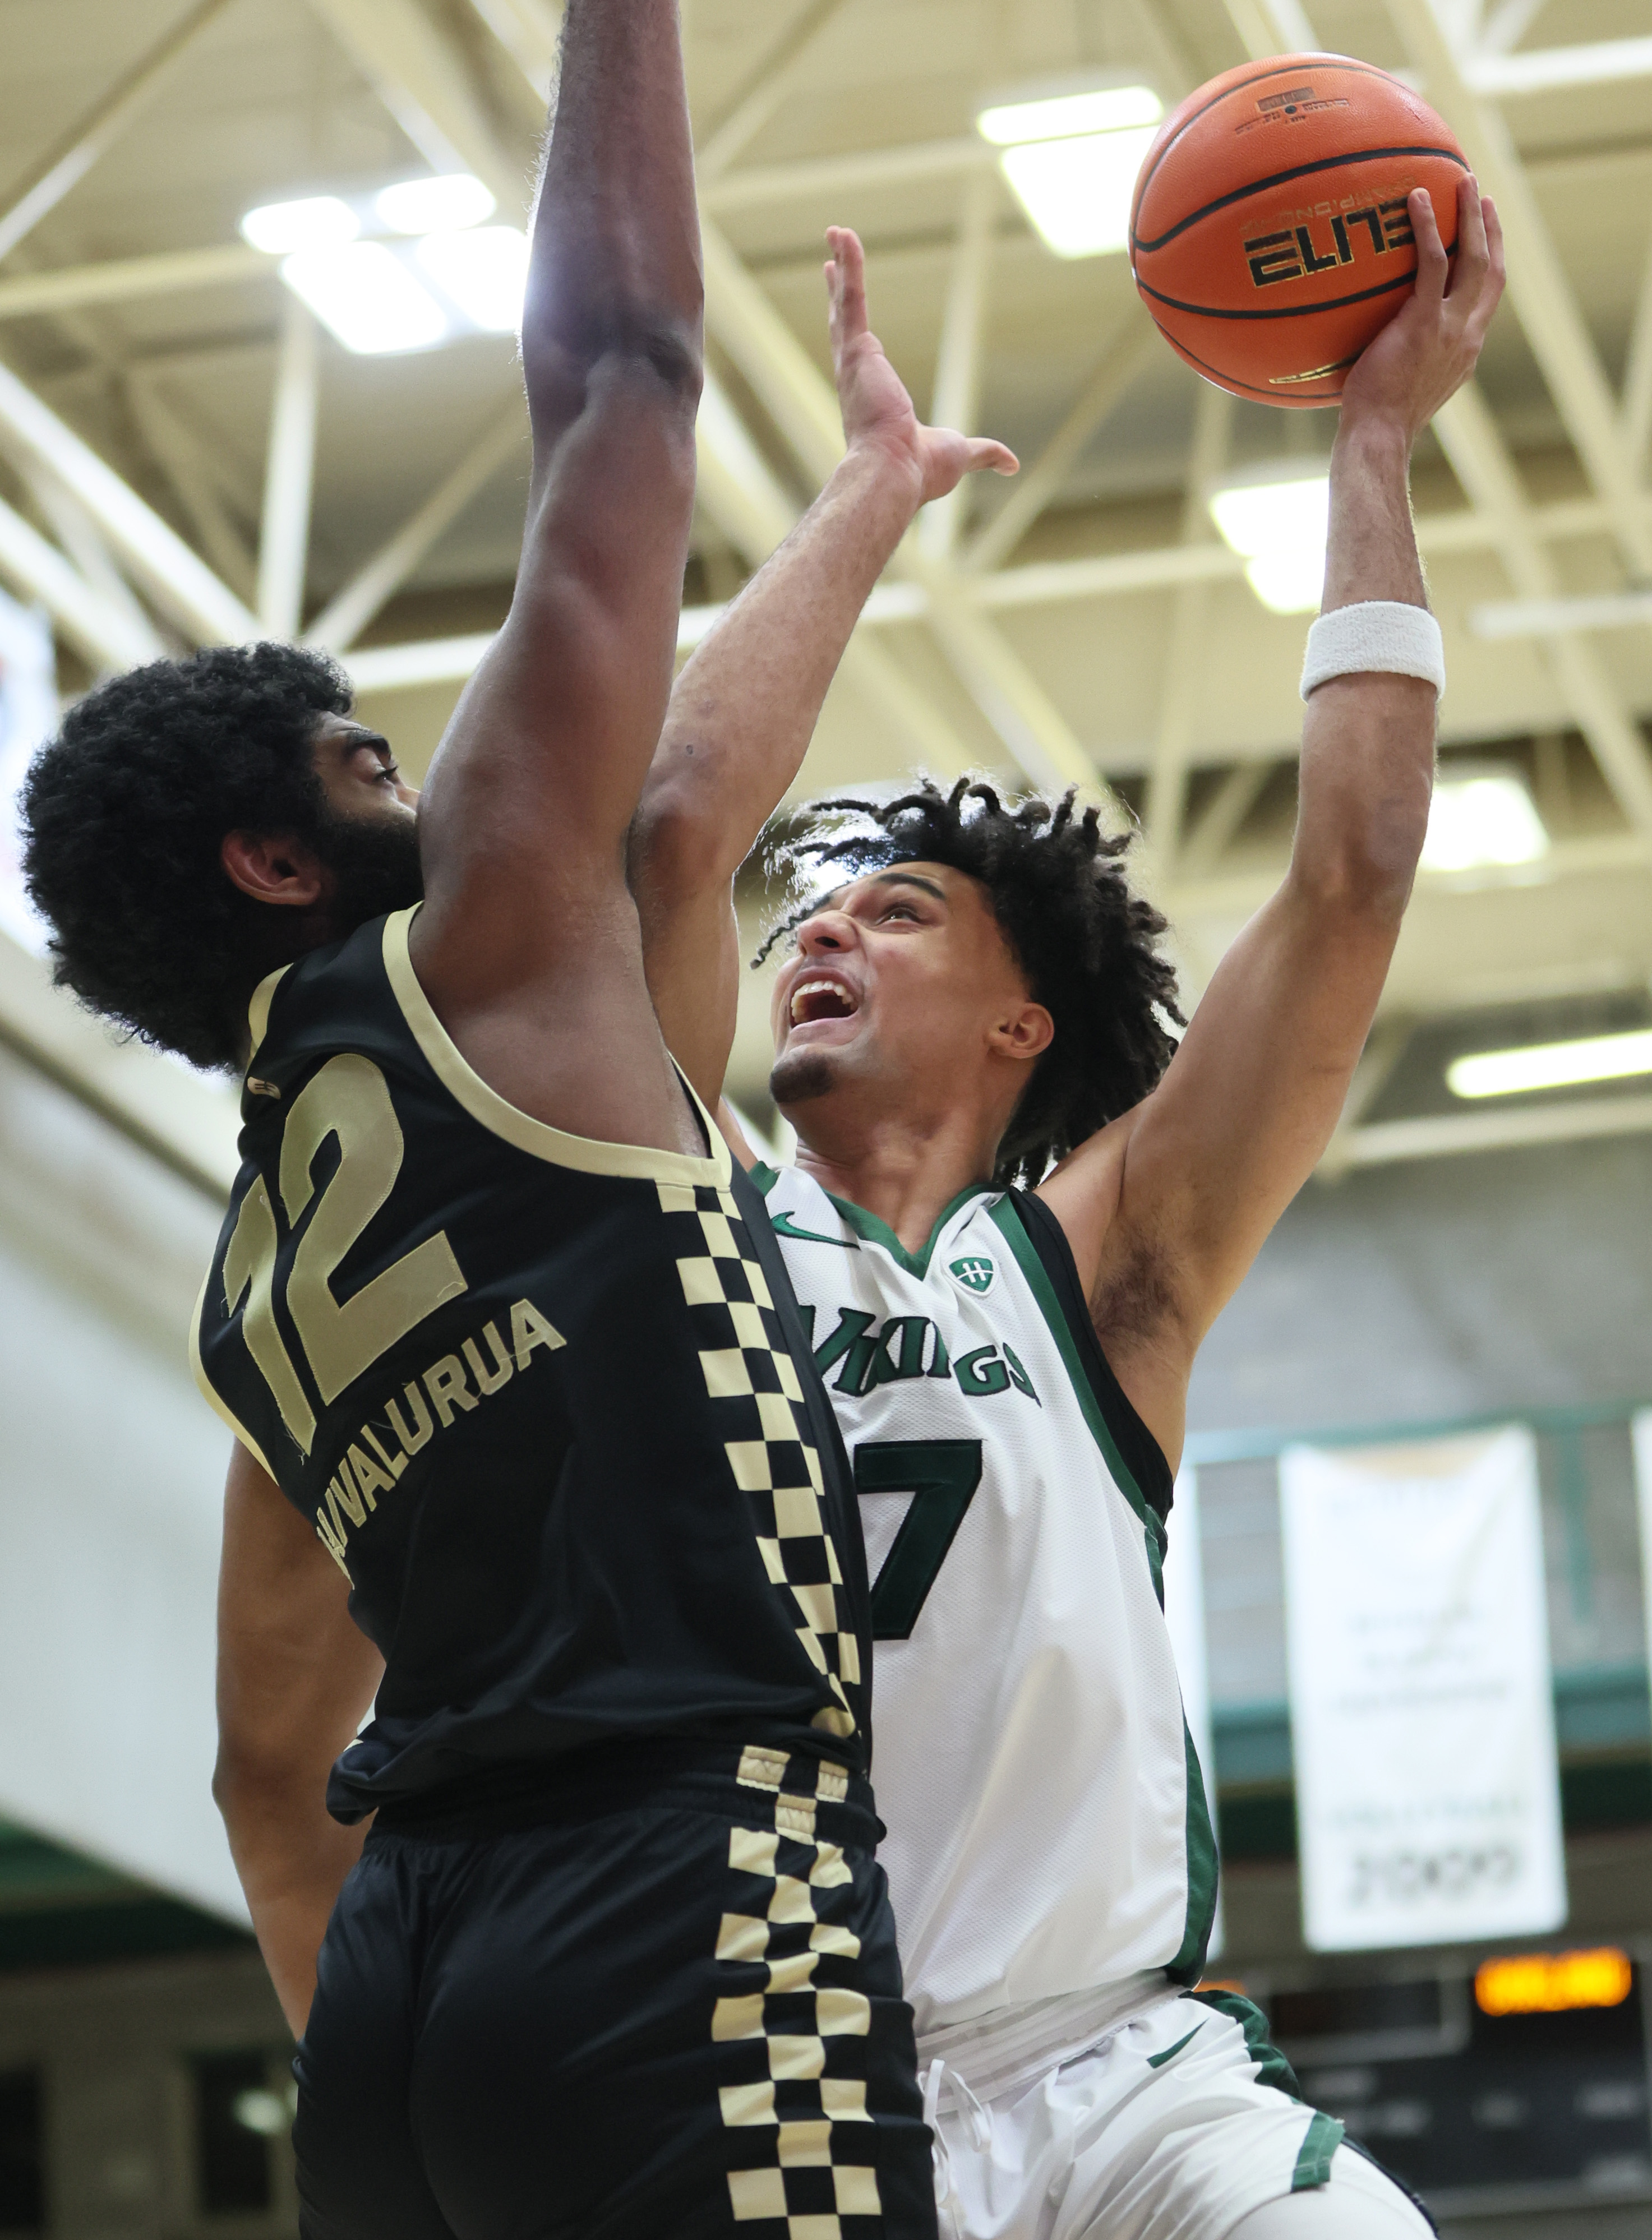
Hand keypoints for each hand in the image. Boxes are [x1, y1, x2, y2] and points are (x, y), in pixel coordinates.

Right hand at [825, 226, 1017, 503]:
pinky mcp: (857, 350)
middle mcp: (856, 376)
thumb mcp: (958, 453)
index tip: (843, 306)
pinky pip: (852, 297)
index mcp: (872, 397)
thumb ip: (983, 453)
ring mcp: (853, 362)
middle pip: (844, 321)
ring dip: (841, 264)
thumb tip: (1011, 464)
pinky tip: (844, 236)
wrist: (894, 474)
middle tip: (830, 260)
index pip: (860, 351)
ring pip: (844, 302)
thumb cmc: (918, 471)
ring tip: (836, 231)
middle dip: (838, 289)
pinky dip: (849, 264)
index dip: (851, 328)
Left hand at [1338, 175, 1504, 442]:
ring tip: (1462, 180)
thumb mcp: (1402, 388)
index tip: (1487, 236)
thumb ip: (1406, 361)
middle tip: (1481, 195)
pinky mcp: (1425, 322)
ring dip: (1471, 216)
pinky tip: (1415, 198)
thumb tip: (1378, 347)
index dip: (1492, 263)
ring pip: (1474, 259)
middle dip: (1491, 230)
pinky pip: (1432, 263)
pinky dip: (1427, 227)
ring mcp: (1450, 328)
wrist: (1378, 437)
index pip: (1487, 299)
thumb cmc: (1376, 423)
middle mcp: (1467, 336)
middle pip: (1492, 270)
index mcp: (1466, 351)